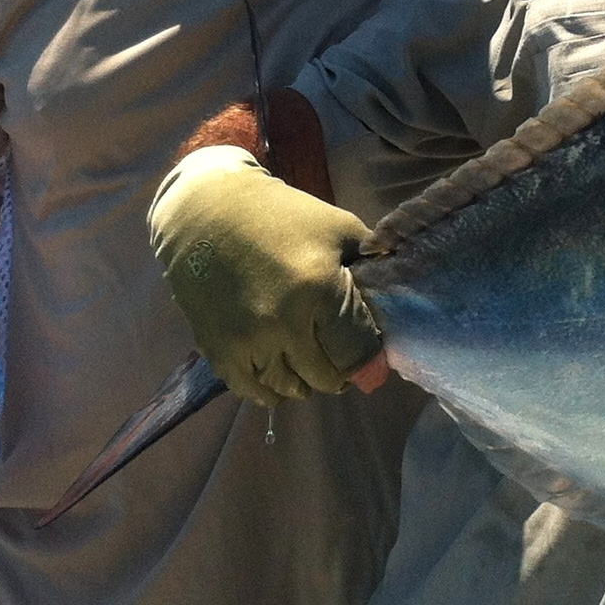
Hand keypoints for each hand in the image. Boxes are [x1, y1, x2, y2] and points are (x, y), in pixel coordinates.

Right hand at [149, 146, 384, 403]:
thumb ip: (373, 265)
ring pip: (290, 388)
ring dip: (306, 382)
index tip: (371, 354)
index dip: (370, 357)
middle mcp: (283, 324)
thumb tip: (398, 306)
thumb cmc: (282, 216)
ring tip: (311, 363)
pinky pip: (251, 390)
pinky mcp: (218, 349)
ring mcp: (248, 341)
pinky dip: (270, 390)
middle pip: (326, 377)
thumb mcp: (339, 228)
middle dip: (340, 371)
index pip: (357, 352)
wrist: (206, 214)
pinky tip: (280, 375)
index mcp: (319, 291)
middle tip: (340, 357)